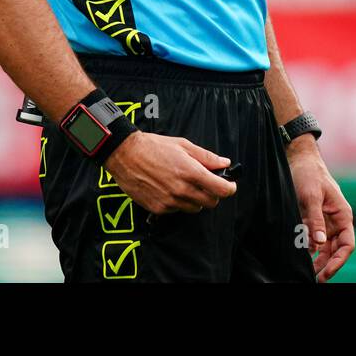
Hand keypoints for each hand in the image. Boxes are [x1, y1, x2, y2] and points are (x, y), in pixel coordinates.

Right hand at [104, 131, 236, 214]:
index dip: (230, 188)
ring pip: (195, 208)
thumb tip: (224, 163)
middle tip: (206, 183)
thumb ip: (206, 156)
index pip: (221, 189)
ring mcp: (170, 201)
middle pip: (211, 202)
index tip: (230, 185)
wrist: (125, 155)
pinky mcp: (159, 208)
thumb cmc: (153, 147)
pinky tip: (170, 189)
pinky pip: (178, 210)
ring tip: (185, 184)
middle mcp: (182, 189)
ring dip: (196, 199)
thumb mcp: (183, 145)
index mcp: (191, 172)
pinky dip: (179, 202)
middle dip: (213, 193)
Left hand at [288, 138, 354, 281]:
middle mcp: (336, 221)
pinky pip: (313, 239)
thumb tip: (318, 243)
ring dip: (318, 260)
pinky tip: (302, 258)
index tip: (326, 273)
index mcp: (342, 215)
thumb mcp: (311, 196)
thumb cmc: (309, 174)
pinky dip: (309, 250)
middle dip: (327, 265)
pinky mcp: (312, 220)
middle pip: (336, 250)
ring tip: (308, 273)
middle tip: (315, 279)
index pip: (347, 245)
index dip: (339, 261)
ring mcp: (324, 221)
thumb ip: (314, 219)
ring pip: (324, 248)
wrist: (298, 159)